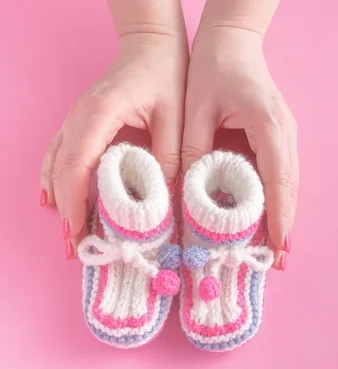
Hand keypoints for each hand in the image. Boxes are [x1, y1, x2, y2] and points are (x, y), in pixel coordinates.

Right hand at [40, 33, 187, 257]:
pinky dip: (56, 179)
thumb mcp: (175, 117)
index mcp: (100, 114)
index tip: (79, 233)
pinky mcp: (80, 121)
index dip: (75, 203)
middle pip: (61, 171)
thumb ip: (168, 157)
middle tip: (77, 248)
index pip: (78, 165)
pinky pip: (59, 154)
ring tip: (70, 233)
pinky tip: (55, 199)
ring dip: (60, 199)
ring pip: (55, 164)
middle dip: (67, 211)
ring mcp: (75, 118)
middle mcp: (79, 117)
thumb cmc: (165, 75)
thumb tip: (163, 200)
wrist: (152, 44)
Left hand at [182, 27, 298, 268]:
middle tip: (276, 262)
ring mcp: (286, 133)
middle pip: (289, 187)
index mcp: (268, 125)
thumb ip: (194, 154)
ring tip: (274, 249)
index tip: (277, 250)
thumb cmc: (213, 67)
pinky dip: (277, 198)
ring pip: (288, 183)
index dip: (278, 217)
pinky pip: (281, 173)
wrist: (232, 39)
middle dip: (283, 225)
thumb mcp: (196, 111)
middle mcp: (285, 132)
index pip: (278, 181)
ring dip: (282, 214)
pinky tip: (268, 218)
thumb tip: (189, 199)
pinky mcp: (278, 135)